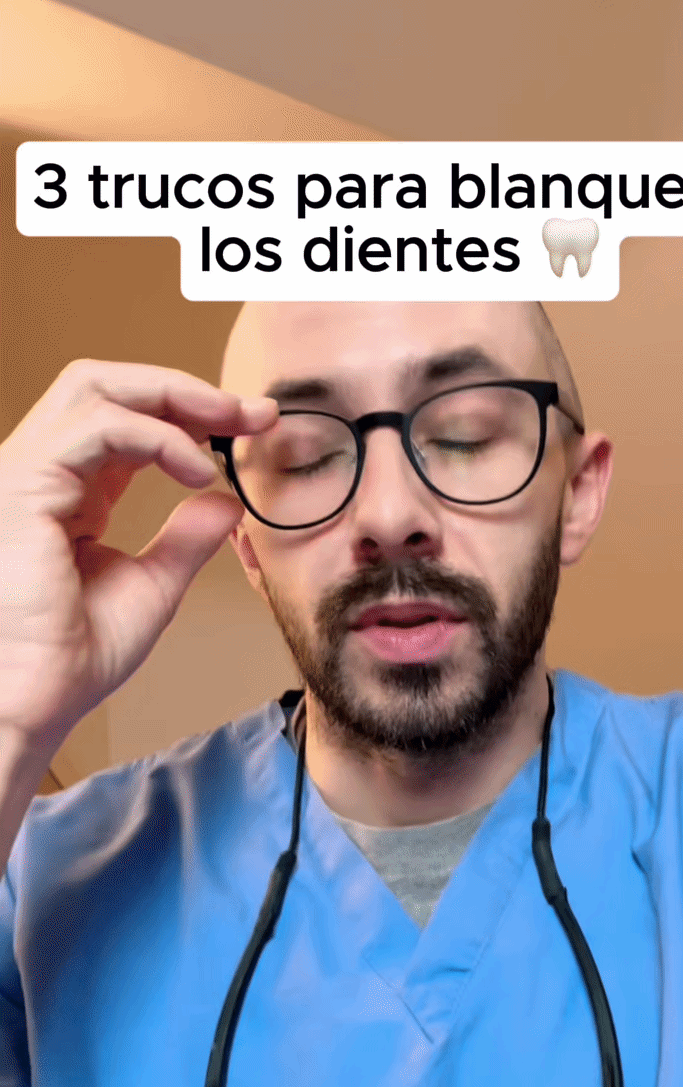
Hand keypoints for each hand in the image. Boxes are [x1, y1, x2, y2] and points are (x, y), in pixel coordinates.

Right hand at [0, 359, 275, 751]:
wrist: (31, 701)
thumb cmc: (71, 659)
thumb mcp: (152, 587)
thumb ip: (187, 539)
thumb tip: (226, 500)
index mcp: (67, 494)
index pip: (127, 423)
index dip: (190, 415)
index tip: (253, 425)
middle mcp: (42, 472)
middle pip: (106, 385)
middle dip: (185, 389)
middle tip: (251, 410)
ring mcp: (27, 472)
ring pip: (96, 386)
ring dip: (175, 396)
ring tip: (232, 424)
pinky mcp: (25, 483)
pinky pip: (98, 426)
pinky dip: (157, 436)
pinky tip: (197, 468)